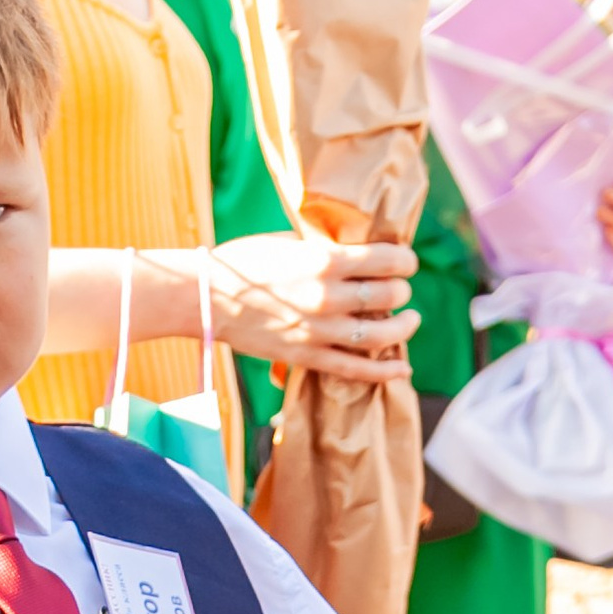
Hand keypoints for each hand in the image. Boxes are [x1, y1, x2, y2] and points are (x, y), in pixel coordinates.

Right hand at [214, 231, 418, 383]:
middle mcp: (326, 296)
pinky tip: (402, 369)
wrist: (203, 296)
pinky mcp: (307, 356)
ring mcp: (318, 330)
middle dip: (401, 290)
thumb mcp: (289, 241)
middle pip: (389, 296)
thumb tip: (361, 251)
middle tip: (399, 287)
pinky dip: (385, 371)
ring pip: (381, 335)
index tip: (406, 261)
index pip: (387, 261)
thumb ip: (326, 249)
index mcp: (324, 260)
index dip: (405, 260)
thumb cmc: (244, 261)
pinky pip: (356, 369)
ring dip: (403, 327)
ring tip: (409, 320)